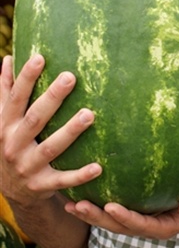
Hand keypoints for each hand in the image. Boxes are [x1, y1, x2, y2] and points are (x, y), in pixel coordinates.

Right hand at [0, 54, 101, 206]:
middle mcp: (13, 146)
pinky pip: (63, 180)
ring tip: (89, 114)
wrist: (11, 190)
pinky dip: (80, 175)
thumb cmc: (11, 143)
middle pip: (35, 119)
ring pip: (50, 148)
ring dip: (70, 131)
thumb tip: (8, 59)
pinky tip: (99, 166)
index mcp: (4, 126)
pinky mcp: (42, 185)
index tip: (40, 57)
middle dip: (52, 98)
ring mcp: (28, 167)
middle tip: (71, 77)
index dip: (26, 78)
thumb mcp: (2, 120)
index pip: (16, 98)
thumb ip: (5, 91)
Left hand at [64, 186, 178, 238]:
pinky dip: (97, 202)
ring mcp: (140, 218)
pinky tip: (81, 190)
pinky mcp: (137, 209)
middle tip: (77, 205)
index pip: (139, 224)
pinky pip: (115, 208)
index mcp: (163, 227)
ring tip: (69, 202)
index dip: (124, 217)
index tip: (110, 206)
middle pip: (118, 225)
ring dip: (90, 213)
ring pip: (111, 219)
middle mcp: (147, 225)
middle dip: (97, 217)